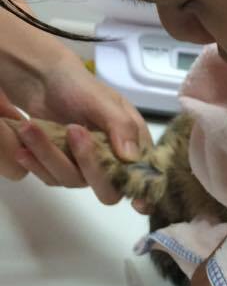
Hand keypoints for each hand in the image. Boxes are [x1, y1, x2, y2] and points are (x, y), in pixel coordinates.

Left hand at [1, 49, 150, 203]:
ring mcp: (86, 169)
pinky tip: (24, 148)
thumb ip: (121, 126)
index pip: (143, 177)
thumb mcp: (104, 100)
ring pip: (74, 181)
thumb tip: (131, 158)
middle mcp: (112, 163)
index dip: (143, 194)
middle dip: (89, 165)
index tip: (139, 205)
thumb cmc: (80, 86)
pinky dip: (38, 165)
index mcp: (133, 146)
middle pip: (108, 189)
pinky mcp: (62, 169)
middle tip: (74, 131)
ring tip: (31, 128)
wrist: (43, 81)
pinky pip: (52, 179)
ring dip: (51, 157)